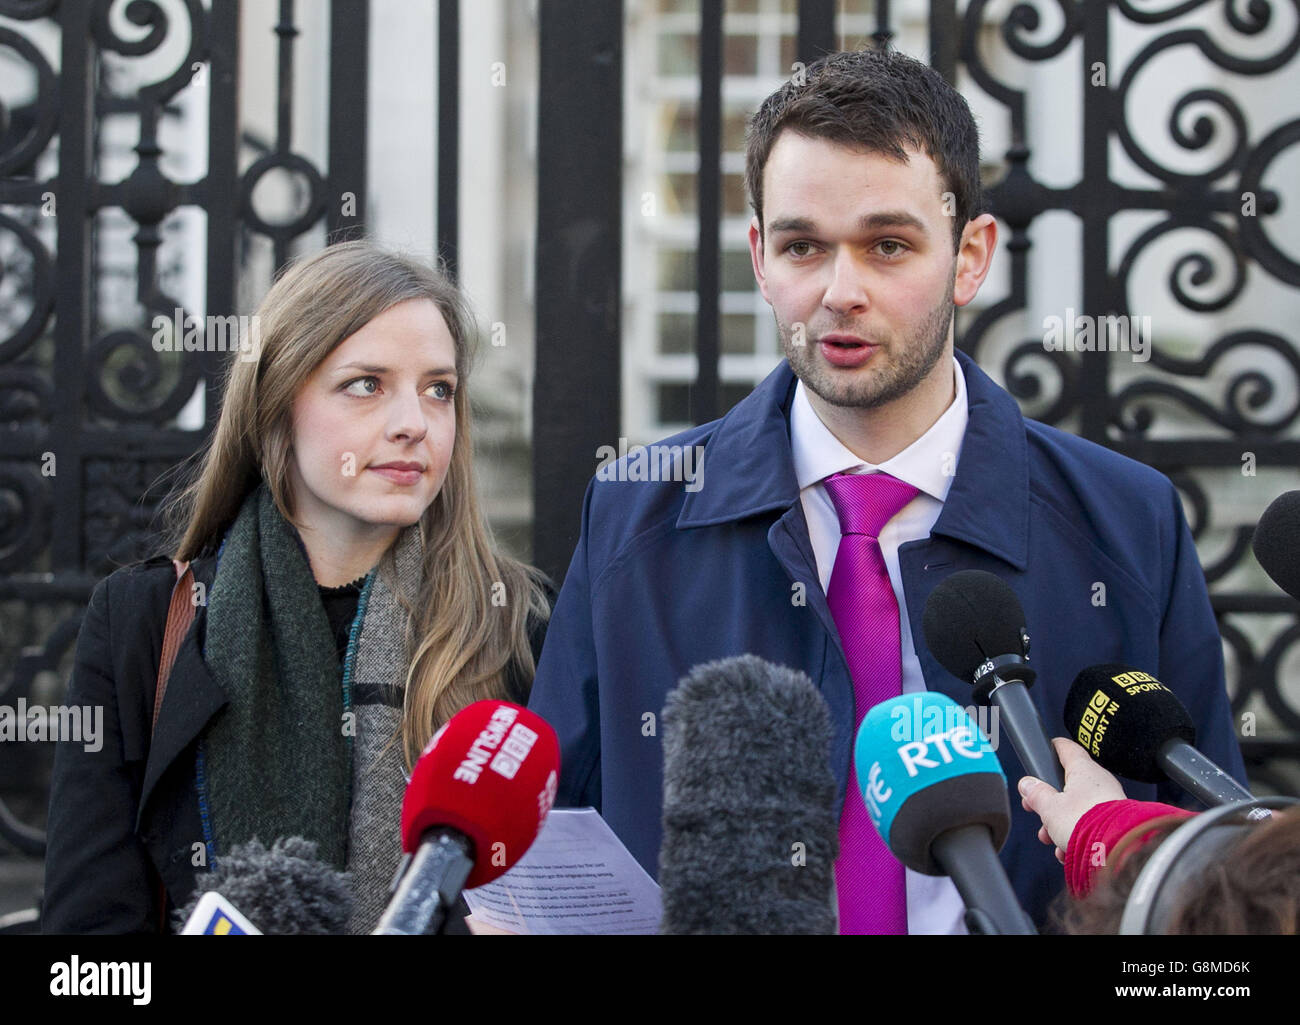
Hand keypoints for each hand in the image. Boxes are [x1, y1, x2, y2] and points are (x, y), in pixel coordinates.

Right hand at [1017, 737, 1125, 862]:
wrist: (1119, 849)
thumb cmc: (1086, 823)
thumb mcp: (1049, 808)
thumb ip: (1036, 794)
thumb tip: (1027, 784)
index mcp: (1084, 770)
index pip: (1068, 749)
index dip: (1056, 748)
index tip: (1051, 746)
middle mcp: (1100, 782)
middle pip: (1069, 785)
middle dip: (1050, 801)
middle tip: (1037, 810)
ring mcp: (1110, 802)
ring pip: (1079, 808)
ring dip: (1061, 823)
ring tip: (1051, 838)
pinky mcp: (1117, 822)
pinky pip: (1091, 824)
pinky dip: (1077, 835)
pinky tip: (1067, 849)